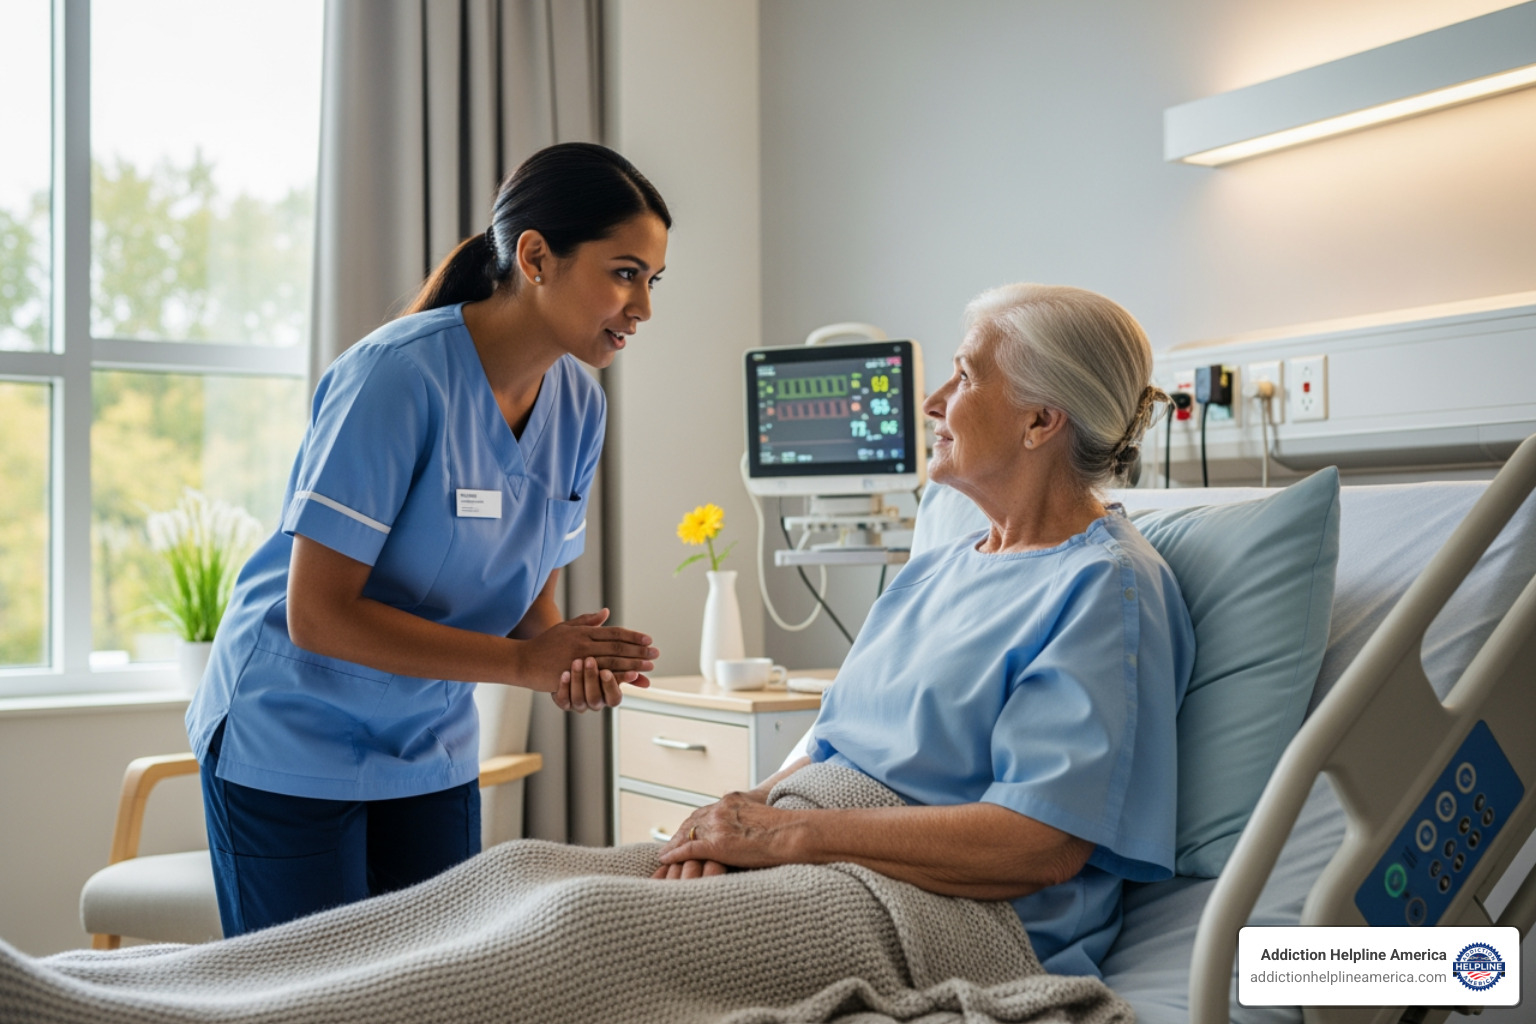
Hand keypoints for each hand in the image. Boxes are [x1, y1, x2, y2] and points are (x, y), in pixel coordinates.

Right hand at [517, 608, 655, 693]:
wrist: (523, 661)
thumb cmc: (544, 644)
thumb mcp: (565, 627)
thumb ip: (587, 621)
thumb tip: (607, 612)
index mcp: (583, 631)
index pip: (614, 632)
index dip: (633, 636)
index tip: (648, 640)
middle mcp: (583, 643)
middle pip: (617, 647)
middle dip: (639, 650)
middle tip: (656, 653)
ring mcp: (578, 659)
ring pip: (612, 661)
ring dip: (633, 663)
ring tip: (649, 666)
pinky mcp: (573, 674)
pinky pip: (599, 675)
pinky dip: (617, 676)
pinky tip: (630, 678)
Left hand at [554, 655, 651, 711]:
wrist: (562, 663)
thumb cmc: (593, 662)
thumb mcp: (610, 662)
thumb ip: (626, 664)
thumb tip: (651, 665)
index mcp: (607, 696)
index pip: (614, 697)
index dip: (614, 684)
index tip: (609, 669)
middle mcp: (594, 702)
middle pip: (595, 698)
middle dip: (592, 679)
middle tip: (591, 659)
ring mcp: (578, 703)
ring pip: (579, 699)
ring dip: (578, 680)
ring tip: (577, 661)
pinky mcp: (563, 701)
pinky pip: (562, 700)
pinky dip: (563, 687)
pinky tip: (564, 673)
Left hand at [652, 792, 790, 876]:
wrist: (791, 834)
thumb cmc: (785, 828)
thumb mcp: (763, 812)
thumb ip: (750, 815)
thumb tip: (751, 824)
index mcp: (733, 800)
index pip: (706, 811)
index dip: (695, 822)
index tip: (689, 830)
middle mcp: (721, 809)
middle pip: (693, 820)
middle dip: (681, 832)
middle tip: (671, 842)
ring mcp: (717, 826)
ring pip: (687, 834)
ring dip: (674, 844)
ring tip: (666, 854)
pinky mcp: (715, 845)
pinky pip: (687, 849)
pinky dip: (674, 854)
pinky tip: (666, 859)